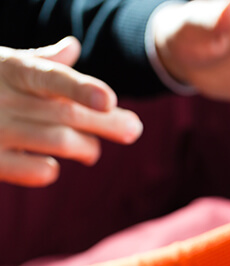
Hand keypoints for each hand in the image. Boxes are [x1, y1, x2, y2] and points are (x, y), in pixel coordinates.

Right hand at [0, 37, 142, 186]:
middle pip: (66, 113)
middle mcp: (2, 98)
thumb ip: (40, 62)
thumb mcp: (2, 64)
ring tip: (92, 151)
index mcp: (12, 69)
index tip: (109, 101)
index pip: (50, 77)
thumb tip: (72, 47)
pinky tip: (54, 165)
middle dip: (106, 123)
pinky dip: (51, 169)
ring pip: (58, 142)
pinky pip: (35, 170)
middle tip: (133, 129)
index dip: (81, 89)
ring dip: (86, 147)